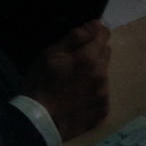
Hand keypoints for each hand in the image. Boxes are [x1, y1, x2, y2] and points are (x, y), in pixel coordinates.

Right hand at [20, 21, 110, 138]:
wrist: (40, 121)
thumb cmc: (39, 84)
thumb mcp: (50, 55)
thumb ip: (75, 38)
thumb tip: (96, 24)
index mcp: (89, 59)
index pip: (103, 36)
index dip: (97, 31)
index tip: (90, 32)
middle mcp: (102, 76)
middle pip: (105, 54)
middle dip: (94, 51)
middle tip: (75, 59)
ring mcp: (104, 94)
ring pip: (103, 74)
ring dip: (94, 72)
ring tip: (74, 80)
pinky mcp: (103, 110)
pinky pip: (102, 93)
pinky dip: (93, 91)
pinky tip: (78, 96)